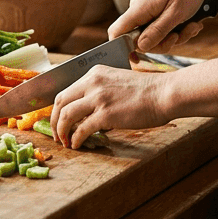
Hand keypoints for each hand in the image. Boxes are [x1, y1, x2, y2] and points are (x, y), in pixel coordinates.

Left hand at [50, 65, 172, 148]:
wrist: (163, 94)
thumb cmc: (146, 91)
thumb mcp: (116, 82)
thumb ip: (99, 91)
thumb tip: (86, 112)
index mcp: (94, 73)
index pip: (66, 90)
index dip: (58, 108)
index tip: (57, 120)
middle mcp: (93, 82)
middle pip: (60, 101)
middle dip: (54, 120)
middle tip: (57, 134)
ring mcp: (98, 97)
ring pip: (66, 115)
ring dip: (62, 131)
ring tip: (65, 141)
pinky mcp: (105, 113)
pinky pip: (81, 129)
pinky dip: (76, 139)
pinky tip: (77, 145)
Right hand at [107, 0, 208, 54]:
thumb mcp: (176, 13)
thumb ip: (157, 31)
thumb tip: (140, 47)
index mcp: (139, 8)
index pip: (116, 32)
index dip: (122, 49)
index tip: (136, 60)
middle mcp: (140, 9)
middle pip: (141, 40)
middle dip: (163, 42)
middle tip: (180, 35)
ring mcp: (149, 10)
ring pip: (156, 36)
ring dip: (176, 36)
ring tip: (192, 26)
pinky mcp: (158, 11)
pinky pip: (163, 28)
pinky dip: (178, 29)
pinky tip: (192, 23)